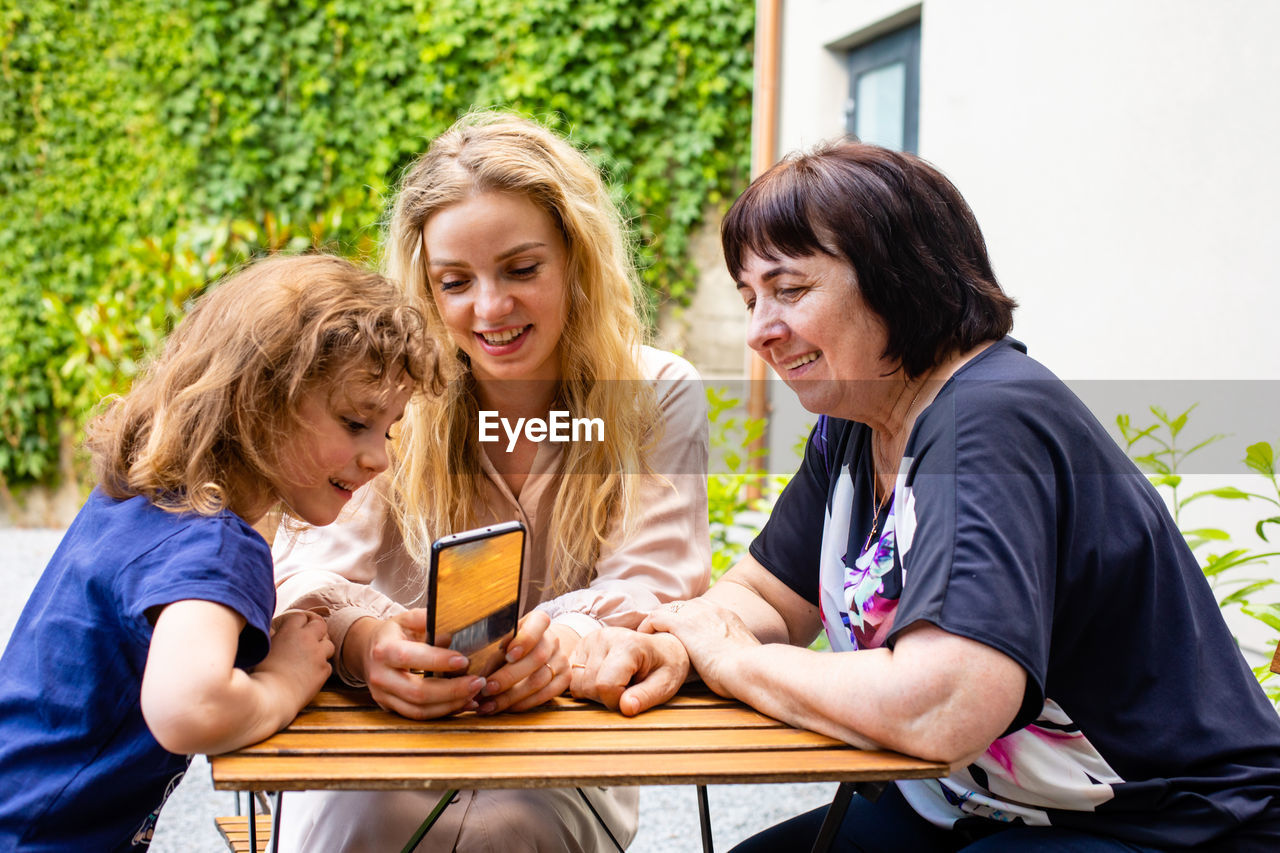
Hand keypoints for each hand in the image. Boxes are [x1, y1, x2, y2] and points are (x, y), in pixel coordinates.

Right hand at [257, 610, 334, 709]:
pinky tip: (309, 675)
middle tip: (310, 639)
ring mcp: (318, 654)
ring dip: (321, 649)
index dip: (300, 623)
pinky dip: (321, 668)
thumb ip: (274, 636)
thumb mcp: (264, 648)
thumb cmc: (261, 674)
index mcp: (290, 631)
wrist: (271, 697)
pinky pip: (327, 664)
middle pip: (320, 625)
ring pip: (329, 645)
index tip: (296, 630)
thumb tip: (275, 631)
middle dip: (316, 630)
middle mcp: (307, 639)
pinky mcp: (324, 670)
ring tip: (310, 659)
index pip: (301, 616)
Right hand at [349, 610, 486, 719]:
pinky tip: (463, 704)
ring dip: (450, 705)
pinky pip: (418, 716)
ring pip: (419, 710)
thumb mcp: (407, 619)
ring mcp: (383, 696)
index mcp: (384, 650)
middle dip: (451, 690)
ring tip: (474, 694)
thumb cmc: (394, 633)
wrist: (367, 650)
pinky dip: (443, 712)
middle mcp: (380, 676)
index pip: (410, 657)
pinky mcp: (390, 708)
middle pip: (417, 692)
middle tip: (477, 682)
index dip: (438, 661)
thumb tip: (451, 632)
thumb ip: (428, 620)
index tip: (464, 660)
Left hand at [474, 611, 570, 714]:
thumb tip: (478, 679)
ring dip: (511, 696)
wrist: (544, 650)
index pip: (538, 624)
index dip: (524, 640)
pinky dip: (523, 703)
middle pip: (536, 658)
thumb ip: (496, 654)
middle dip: (508, 677)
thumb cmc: (515, 645)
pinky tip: (506, 708)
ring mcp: (562, 660)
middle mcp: (553, 639)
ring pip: (539, 680)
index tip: (507, 654)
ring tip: (490, 704)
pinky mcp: (565, 679)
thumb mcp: (505, 641)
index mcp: (538, 622)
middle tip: (487, 689)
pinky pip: (545, 695)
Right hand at [568, 626, 689, 716]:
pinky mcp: (581, 644)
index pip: (605, 685)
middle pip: (588, 685)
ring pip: (576, 683)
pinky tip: (604, 678)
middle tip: (626, 690)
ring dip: (593, 692)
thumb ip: (646, 697)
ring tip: (616, 683)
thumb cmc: (665, 666)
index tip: (632, 697)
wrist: (662, 647)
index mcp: (628, 644)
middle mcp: (604, 637)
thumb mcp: (665, 685)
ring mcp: (590, 639)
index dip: (616, 701)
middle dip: (605, 697)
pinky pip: (571, 676)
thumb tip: (626, 708)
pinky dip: (585, 684)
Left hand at [642, 599, 759, 698]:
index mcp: (726, 614)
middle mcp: (710, 608)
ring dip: (656, 623)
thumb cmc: (750, 670)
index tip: (677, 634)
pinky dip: (647, 627)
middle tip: (658, 635)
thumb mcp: (743, 655)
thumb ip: (734, 651)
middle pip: (680, 606)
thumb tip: (733, 662)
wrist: (749, 667)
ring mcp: (695, 614)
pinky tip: (643, 640)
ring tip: (648, 638)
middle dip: (668, 618)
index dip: (684, 620)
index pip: (698, 609)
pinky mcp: (682, 624)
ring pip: (665, 609)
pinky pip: (655, 618)